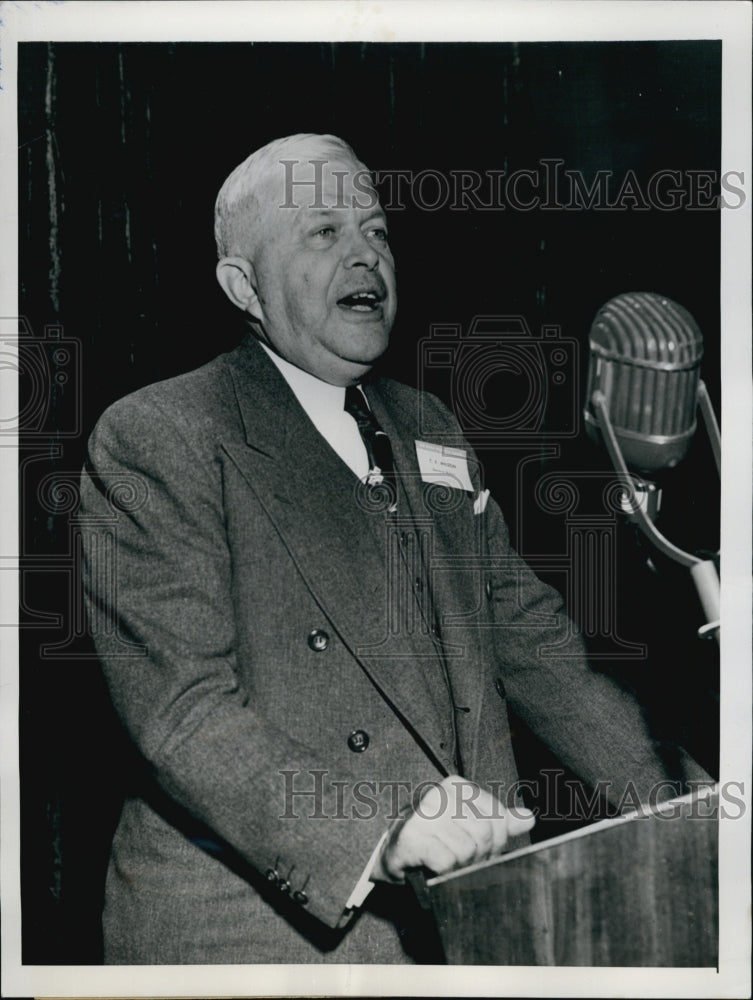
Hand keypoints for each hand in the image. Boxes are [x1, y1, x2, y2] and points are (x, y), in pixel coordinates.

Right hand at [371, 774, 534, 882]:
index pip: (498, 818)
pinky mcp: (411, 838)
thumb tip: (529, 818)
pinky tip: (433, 867)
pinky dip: (444, 872)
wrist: (395, 852)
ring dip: (459, 866)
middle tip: (462, 860)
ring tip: (447, 862)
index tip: (478, 849)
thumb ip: (500, 822)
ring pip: (467, 850)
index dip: (495, 842)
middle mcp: (439, 794)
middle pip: (484, 834)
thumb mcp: (470, 826)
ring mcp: (423, 814)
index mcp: (457, 786)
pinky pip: (446, 862)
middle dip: (478, 856)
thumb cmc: (436, 838)